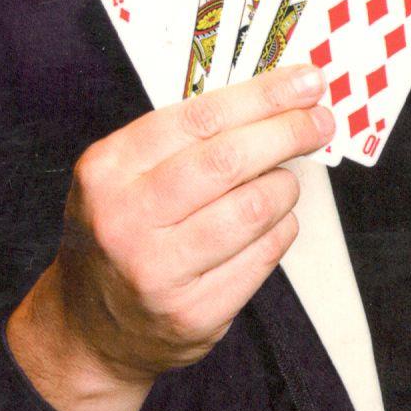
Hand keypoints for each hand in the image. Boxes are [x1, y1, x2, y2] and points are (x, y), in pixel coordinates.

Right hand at [7, 65, 332, 410]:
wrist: (90, 329)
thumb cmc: (121, 234)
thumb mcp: (124, 176)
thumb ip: (185, 138)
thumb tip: (273, 98)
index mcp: (108, 170)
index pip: (200, 118)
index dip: (263, 96)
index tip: (306, 82)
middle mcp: (127, 219)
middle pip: (229, 160)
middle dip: (288, 132)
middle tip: (320, 122)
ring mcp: (159, 272)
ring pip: (255, 209)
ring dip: (285, 187)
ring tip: (283, 182)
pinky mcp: (193, 314)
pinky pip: (264, 256)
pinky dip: (281, 230)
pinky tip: (272, 225)